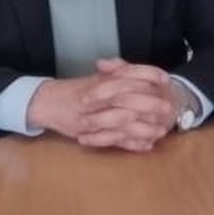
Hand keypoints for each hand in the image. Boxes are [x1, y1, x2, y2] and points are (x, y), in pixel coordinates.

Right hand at [26, 61, 175, 150]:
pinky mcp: (89, 134)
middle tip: (168, 108)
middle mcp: (96, 98)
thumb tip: (134, 69)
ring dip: (143, 127)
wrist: (45, 102)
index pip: (127, 74)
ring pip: (121, 121)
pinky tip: (146, 145)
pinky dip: (131, 144)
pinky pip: (113, 140)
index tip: (164, 78)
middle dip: (149, 103)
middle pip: (126, 98)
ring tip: (161, 130)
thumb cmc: (73, 91)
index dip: (147, 74)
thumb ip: (115, 73)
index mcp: (100, 81)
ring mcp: (92, 117)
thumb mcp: (95, 79)